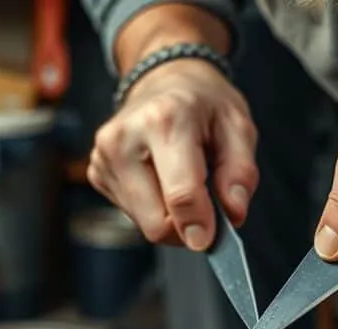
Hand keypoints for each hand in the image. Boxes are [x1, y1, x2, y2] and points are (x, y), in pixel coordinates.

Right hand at [87, 59, 258, 250]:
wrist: (164, 79)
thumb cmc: (204, 104)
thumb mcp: (239, 127)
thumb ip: (241, 173)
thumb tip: (233, 214)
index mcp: (164, 121)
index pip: (180, 195)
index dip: (199, 226)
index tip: (209, 239)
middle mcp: (124, 138)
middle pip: (155, 221)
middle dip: (186, 225)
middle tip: (206, 204)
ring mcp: (104, 156)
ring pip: (143, 224)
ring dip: (170, 216)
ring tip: (182, 180)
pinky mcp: (96, 172)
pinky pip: (131, 215)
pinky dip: (153, 207)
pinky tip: (160, 178)